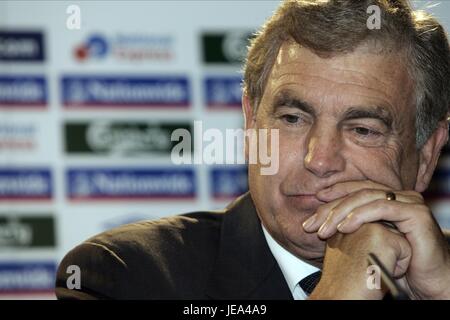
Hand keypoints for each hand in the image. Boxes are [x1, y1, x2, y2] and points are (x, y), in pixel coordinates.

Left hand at [303, 180, 449, 298]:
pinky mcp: (416, 213)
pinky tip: (344, 227)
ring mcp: (409, 202)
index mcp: (388, 199)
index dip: (334, 192)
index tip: (313, 202)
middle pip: (358, 192)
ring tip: (323, 229)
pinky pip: (382, 208)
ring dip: (340, 212)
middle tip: (311, 223)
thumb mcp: (367, 241)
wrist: (427, 283)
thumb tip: (318, 222)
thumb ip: (350, 227)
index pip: (356, 188)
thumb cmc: (397, 265)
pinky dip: (360, 215)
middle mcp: (399, 196)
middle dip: (331, 206)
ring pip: (367, 197)